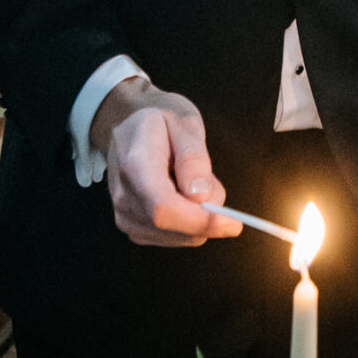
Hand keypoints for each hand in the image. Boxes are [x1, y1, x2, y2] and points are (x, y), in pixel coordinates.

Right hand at [92, 78, 241, 248]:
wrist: (128, 126)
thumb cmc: (158, 121)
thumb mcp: (184, 122)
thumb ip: (193, 158)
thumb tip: (201, 196)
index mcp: (136, 166)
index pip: (164, 208)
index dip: (200, 221)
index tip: (233, 223)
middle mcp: (125, 196)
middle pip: (173, 227)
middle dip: (207, 213)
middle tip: (208, 178)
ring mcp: (125, 215)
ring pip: (178, 237)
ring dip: (198, 215)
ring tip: (188, 179)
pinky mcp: (132, 226)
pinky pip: (172, 237)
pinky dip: (187, 221)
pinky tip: (179, 193)